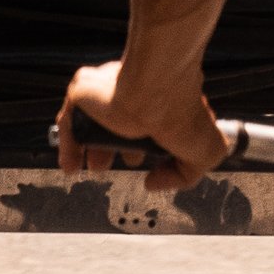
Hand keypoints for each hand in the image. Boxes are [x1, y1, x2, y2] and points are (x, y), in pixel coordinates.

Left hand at [55, 55, 227, 195]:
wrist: (155, 90)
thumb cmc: (183, 116)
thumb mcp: (204, 153)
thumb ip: (182, 175)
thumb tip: (152, 183)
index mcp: (159, 103)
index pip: (142, 123)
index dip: (136, 148)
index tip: (135, 163)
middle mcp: (130, 94)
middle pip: (112, 124)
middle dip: (108, 149)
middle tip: (105, 166)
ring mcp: (104, 91)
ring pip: (90, 122)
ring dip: (88, 148)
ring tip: (92, 166)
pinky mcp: (83, 92)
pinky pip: (69, 120)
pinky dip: (69, 144)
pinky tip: (71, 165)